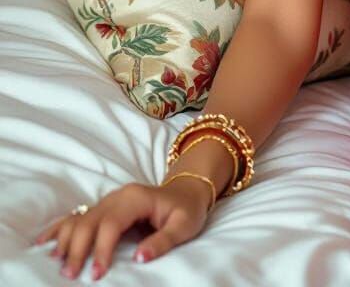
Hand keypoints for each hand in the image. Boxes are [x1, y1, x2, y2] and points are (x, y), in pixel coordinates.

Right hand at [33, 178, 212, 279]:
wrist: (187, 191)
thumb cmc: (187, 210)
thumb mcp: (185, 225)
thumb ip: (164, 240)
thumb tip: (140, 257)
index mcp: (136, 198)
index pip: (111, 223)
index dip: (101, 248)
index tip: (97, 274)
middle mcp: (118, 197)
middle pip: (89, 221)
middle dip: (77, 248)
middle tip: (70, 275)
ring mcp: (109, 200)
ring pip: (79, 218)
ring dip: (65, 241)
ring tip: (58, 265)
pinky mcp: (104, 207)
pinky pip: (77, 215)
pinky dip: (60, 229)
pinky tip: (44, 243)